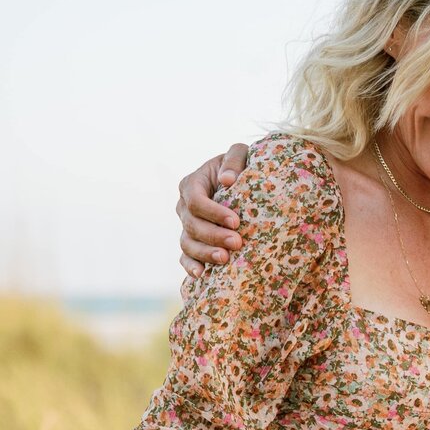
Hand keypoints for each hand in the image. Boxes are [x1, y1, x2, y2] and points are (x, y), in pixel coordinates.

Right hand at [178, 144, 248, 277]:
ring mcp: (187, 227)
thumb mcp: (241, 155)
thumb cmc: (242, 168)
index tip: (235, 221)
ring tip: (225, 259)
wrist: (245, 187)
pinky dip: (191, 267)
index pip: (196, 200)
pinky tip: (202, 275)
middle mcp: (185, 206)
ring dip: (205, 254)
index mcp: (192, 184)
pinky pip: (185, 258)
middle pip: (192, 224)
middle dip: (213, 235)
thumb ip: (234, 160)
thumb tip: (226, 180)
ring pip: (187, 243)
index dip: (213, 212)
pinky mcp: (193, 243)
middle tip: (237, 242)